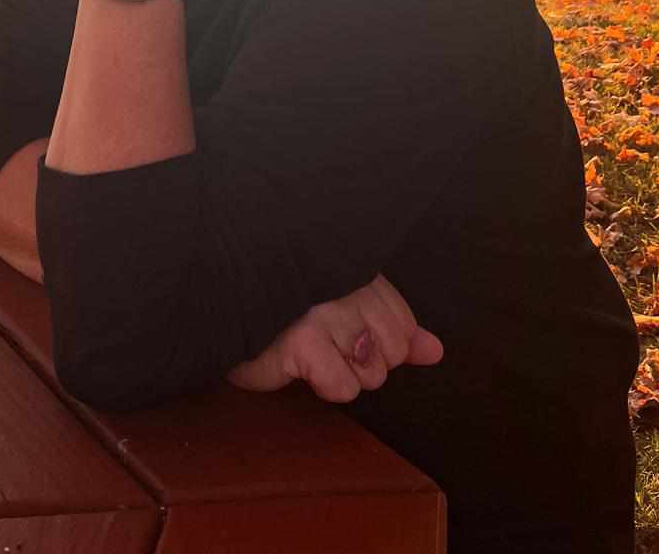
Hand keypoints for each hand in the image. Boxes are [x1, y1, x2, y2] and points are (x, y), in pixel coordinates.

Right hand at [225, 274, 443, 403]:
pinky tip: (300, 363)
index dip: (381, 342)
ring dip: (342, 373)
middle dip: (365, 360)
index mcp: (357, 270)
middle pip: (393, 352)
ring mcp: (323, 312)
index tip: (347, 332)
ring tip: (312, 351)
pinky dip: (324, 384)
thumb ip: (395, 327)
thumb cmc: (285, 306)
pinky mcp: (301, 341)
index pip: (404, 325)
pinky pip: (343, 387)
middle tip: (327, 343)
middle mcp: (344, 285)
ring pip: (372, 373)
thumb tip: (435, 351)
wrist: (222, 299)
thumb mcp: (345, 306)